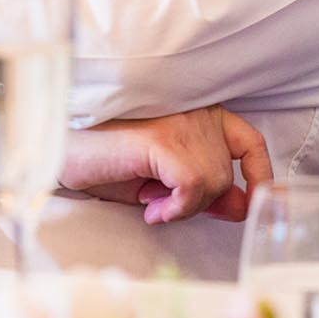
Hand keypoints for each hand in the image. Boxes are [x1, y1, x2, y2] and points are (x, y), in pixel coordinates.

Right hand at [60, 107, 271, 223]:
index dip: (260, 173)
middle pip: (226, 173)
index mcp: (199, 112)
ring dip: (183, 206)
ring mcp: (182, 122)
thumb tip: (240, 207)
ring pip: (213, 183)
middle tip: (160, 202)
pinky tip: (149, 207)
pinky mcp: (164, 140)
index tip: (260, 202)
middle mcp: (196, 110)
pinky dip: (176, 207)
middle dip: (200, 202)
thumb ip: (202, 187)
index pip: (250, 140)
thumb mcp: (161, 179)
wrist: (58, 147)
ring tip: (149, 199)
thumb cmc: (104, 160)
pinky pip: (194, 187)